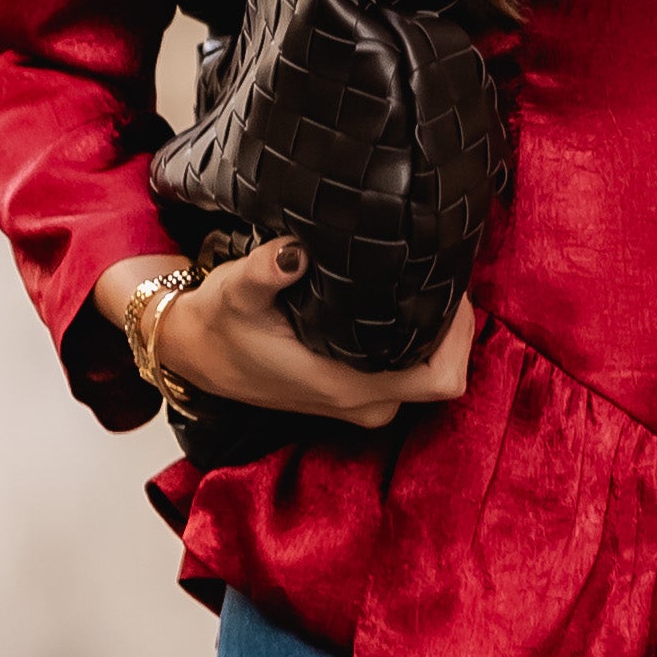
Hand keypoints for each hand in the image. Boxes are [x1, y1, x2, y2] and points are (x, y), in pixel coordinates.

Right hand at [101, 247, 475, 435]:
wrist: (198, 354)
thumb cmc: (221, 323)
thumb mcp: (236, 290)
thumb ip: (266, 272)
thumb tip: (293, 252)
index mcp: (349, 386)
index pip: (442, 377)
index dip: (459, 336)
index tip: (449, 289)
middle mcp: (364, 403)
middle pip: (444, 373)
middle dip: (453, 328)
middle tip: (440, 276)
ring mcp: (363, 404)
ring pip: (428, 374)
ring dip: (434, 334)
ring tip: (423, 285)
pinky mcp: (356, 396)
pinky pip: (408, 372)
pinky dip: (415, 343)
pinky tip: (402, 305)